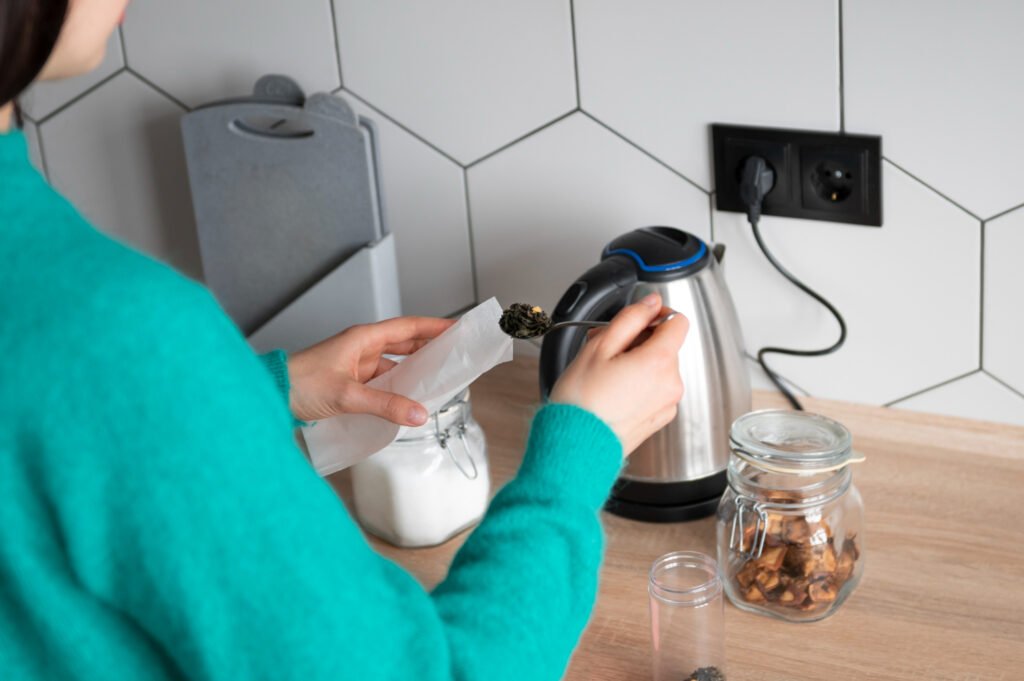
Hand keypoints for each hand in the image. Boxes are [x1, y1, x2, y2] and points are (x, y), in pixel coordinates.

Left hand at [286, 316, 455, 424]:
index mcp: (363, 339)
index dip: (435, 326)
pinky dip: (398, 388)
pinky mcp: (351, 382)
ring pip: (395, 364)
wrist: (270, 394)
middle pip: (405, 343)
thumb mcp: (346, 395)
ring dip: (414, 371)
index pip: (408, 327)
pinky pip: (382, 382)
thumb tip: (418, 413)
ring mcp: (356, 365)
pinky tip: (408, 400)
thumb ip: (384, 405)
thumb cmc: (299, 383)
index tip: (457, 328)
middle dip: (431, 348)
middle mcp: (362, 348)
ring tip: (439, 379)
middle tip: (455, 353)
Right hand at [549, 293, 687, 455]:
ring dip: (638, 362)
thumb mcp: (599, 346)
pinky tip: (613, 391)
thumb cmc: (582, 402)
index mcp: (660, 361)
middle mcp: (671, 383)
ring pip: (659, 368)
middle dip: (639, 341)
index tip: (641, 318)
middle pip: (666, 346)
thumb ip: (630, 318)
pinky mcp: (659, 418)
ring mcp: (667, 404)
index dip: (658, 314)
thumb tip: (650, 303)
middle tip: (606, 348)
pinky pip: (655, 390)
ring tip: (605, 372)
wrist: (576, 446)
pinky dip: (639, 384)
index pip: (678, 322)